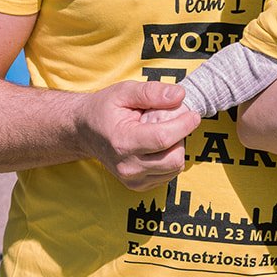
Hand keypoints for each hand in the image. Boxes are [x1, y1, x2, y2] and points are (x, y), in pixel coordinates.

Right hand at [75, 81, 198, 190]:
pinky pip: (168, 175)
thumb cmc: (105, 109)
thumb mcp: (124, 91)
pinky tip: (158, 146)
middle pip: (173, 159)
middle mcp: (127, 165)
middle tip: (175, 122)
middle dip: (181, 138)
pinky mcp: (137, 185)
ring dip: (177, 149)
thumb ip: (152, 92)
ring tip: (163, 132)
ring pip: (174, 169)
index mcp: (122, 141)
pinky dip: (170, 159)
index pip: (163, 139)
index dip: (184, 125)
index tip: (193, 114)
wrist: (84, 131)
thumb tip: (180, 95)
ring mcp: (132, 179)